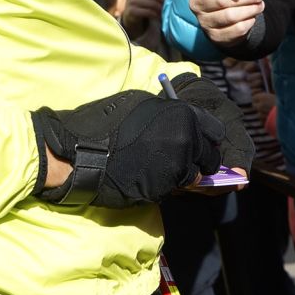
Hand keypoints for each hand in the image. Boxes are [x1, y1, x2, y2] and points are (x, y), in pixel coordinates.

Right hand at [31, 74, 251, 207]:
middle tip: (182, 162)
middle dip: (200, 161)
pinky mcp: (164, 188)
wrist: (79, 153)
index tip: (200, 143)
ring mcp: (177, 165)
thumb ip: (170, 115)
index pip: (216, 130)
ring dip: (184, 176)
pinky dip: (167, 187)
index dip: (208, 138)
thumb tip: (187, 125)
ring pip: (195, 177)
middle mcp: (186, 139)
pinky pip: (175, 189)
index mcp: (183, 114)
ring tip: (160, 170)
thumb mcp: (142, 106)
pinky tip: (148, 178)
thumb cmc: (104, 124)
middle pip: (211, 157)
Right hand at [122, 0, 164, 33]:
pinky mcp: (132, 10)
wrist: (132, 15)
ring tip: (167, 12)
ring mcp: (132, 0)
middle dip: (165, 1)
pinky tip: (160, 17)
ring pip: (153, 3)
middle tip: (172, 6)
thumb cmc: (145, 2)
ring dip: (162, 9)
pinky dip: (156, 15)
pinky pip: (148, 12)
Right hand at [188, 0, 264, 45]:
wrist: (226, 12)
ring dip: (250, 9)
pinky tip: (252, 16)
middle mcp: (195, 3)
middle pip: (221, 0)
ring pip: (230, 16)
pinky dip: (248, 22)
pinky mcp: (215, 36)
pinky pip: (235, 30)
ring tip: (260, 5)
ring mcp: (203, 22)